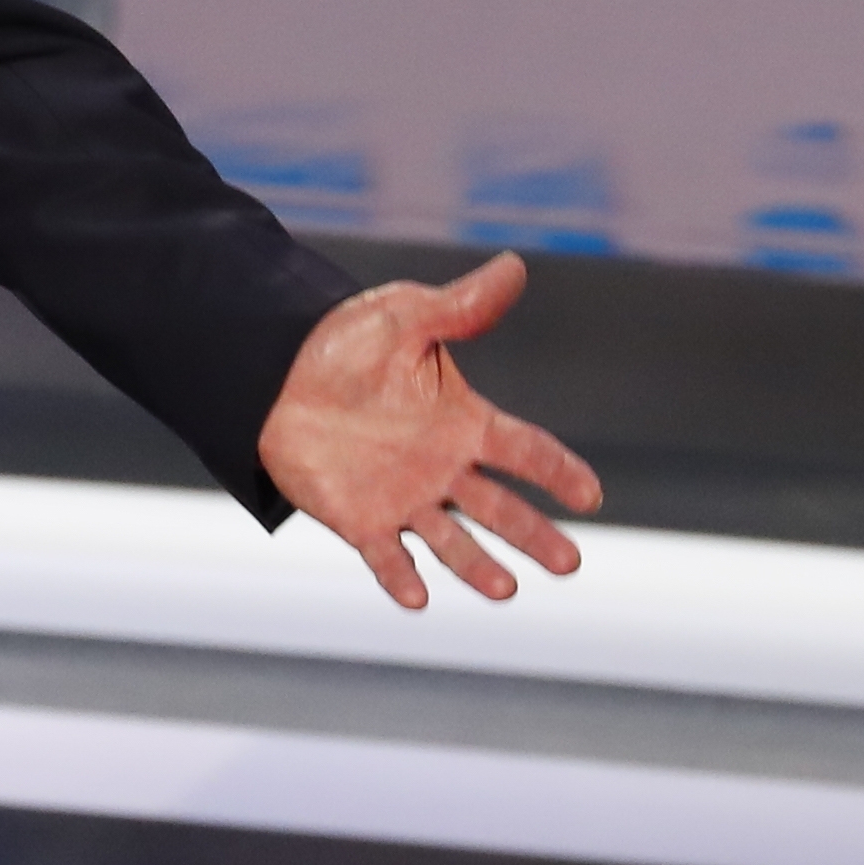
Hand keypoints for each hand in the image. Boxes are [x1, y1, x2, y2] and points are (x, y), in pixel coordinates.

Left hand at [257, 253, 602, 610]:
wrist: (274, 373)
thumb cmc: (345, 342)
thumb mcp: (405, 318)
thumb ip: (459, 307)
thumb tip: (515, 267)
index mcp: (463, 421)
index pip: (525, 449)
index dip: (558, 471)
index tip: (589, 495)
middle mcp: (442, 467)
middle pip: (500, 508)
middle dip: (534, 536)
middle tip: (568, 563)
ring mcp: (403, 497)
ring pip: (452, 542)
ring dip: (478, 567)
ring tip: (505, 589)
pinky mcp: (359, 519)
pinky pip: (386, 555)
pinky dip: (400, 577)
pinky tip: (416, 597)